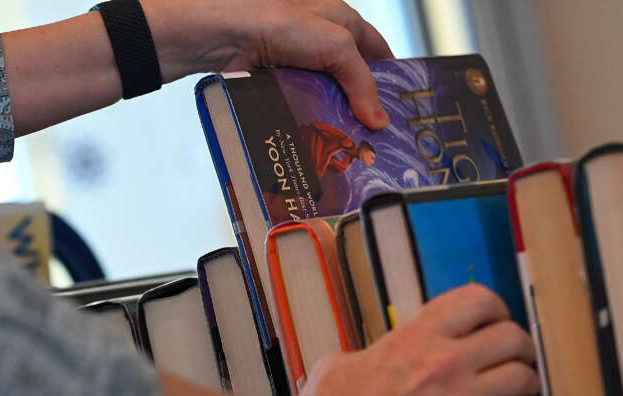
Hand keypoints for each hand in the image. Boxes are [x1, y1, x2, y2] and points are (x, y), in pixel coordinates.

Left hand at [146, 0, 395, 128]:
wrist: (224, 35)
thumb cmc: (278, 21)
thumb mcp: (336, 45)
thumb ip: (361, 80)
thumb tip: (378, 118)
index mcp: (340, 20)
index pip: (375, 50)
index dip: (388, 76)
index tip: (398, 107)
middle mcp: (318, 40)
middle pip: (347, 79)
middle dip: (359, 106)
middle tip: (373, 137)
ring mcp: (294, 63)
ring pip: (321, 96)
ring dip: (331, 118)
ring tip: (346, 147)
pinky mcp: (273, 81)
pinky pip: (296, 105)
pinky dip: (305, 121)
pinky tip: (313, 140)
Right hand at [289, 283, 539, 395]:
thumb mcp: (338, 366)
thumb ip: (368, 357)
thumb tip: (367, 363)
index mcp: (413, 338)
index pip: (477, 301)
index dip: (493, 310)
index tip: (489, 324)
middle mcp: (445, 363)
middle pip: (513, 337)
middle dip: (518, 348)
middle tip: (510, 360)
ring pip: (524, 378)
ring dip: (523, 386)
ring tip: (513, 395)